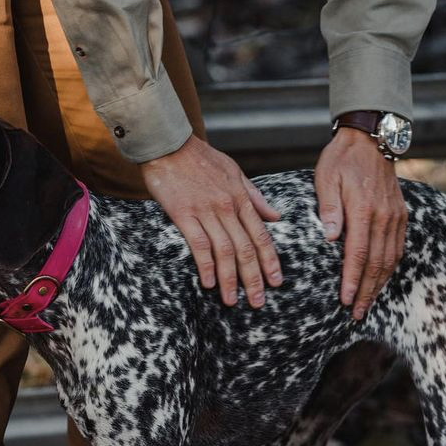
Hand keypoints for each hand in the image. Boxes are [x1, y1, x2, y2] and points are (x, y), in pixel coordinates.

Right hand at [140, 134, 282, 307]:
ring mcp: (206, 211)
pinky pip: (198, 244)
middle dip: (254, 278)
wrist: (169, 143)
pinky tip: (209, 282)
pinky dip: (206, 265)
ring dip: (230, 279)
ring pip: (224, 250)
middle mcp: (227, 206)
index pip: (260, 235)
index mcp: (241, 197)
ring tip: (232, 301)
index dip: (270, 260)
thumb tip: (275, 216)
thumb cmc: (200, 157)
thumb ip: (254, 196)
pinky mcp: (184, 213)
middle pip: (245, 248)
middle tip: (258, 302)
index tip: (276, 281)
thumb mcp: (234, 171)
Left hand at [315, 125, 406, 319]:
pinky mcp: (401, 215)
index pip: (358, 253)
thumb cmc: (342, 159)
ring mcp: (395, 216)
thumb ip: (329, 207)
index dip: (352, 279)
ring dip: (379, 284)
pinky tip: (382, 280)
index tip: (346, 299)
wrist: (371, 140)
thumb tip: (330, 237)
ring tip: (368, 304)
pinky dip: (390, 268)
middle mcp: (383, 216)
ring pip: (390, 259)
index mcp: (363, 209)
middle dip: (367, 291)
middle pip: (376, 262)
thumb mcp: (326, 177)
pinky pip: (398, 248)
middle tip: (356, 313)